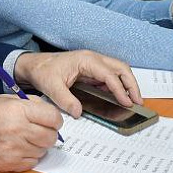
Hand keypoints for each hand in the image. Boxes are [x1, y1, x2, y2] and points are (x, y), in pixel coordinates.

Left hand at [14, 49, 140, 115]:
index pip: (109, 74)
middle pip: (121, 68)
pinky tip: (120, 98)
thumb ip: (65, 100)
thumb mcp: (51, 87)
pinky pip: (110, 77)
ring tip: (133, 101)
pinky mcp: (92, 70)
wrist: (34, 65)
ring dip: (128, 84)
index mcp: (86, 60)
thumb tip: (78, 112)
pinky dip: (119, 86)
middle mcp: (93, 59)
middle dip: (132, 84)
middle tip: (138, 101)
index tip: (126, 102)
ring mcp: (94, 64)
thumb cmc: (43, 71)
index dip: (119, 89)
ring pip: (119, 71)